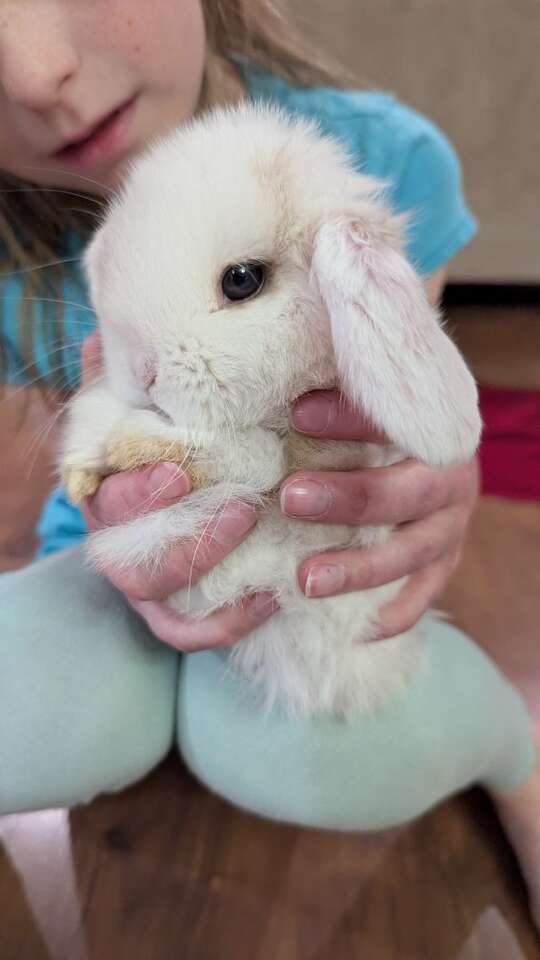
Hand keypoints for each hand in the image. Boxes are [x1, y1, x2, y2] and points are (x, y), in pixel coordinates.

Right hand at [78, 333, 277, 650]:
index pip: (110, 502)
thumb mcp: (152, 404)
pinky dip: (227, 623)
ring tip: (261, 538)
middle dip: (184, 537)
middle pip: (130, 560)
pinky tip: (271, 597)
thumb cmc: (170, 439)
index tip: (181, 470)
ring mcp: (150, 584)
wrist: (193, 488)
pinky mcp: (181, 612)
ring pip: (162, 598)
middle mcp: (121, 544)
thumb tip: (111, 334)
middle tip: (241, 508)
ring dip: (210, 570)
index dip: (140, 492)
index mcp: (111, 494)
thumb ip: (131, 378)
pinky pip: (193, 632)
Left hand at [281, 389, 478, 638]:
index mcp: (434, 431)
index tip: (297, 414)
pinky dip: (393, 615)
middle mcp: (450, 481)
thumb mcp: (372, 398)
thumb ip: (337, 389)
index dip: (346, 418)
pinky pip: (423, 596)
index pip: (393, 422)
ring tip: (305, 580)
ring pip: (411, 554)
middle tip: (290, 498)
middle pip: (404, 494)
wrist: (437, 451)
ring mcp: (450, 528)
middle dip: (347, 498)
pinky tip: (355, 629)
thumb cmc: (386, 420)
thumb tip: (279, 387)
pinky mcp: (445, 564)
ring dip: (359, 569)